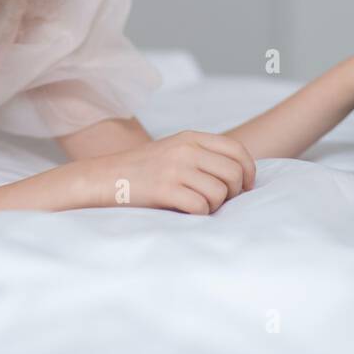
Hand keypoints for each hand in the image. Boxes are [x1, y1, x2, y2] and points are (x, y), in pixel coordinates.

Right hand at [82, 130, 256, 214]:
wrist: (104, 177)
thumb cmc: (143, 171)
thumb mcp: (174, 151)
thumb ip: (203, 156)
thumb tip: (241, 178)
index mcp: (191, 138)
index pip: (237, 150)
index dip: (248, 171)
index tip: (246, 187)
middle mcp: (186, 150)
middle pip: (234, 173)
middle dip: (235, 193)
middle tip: (222, 202)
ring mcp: (175, 169)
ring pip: (220, 193)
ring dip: (214, 206)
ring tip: (198, 206)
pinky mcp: (165, 189)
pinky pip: (201, 207)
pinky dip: (199, 215)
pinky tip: (186, 212)